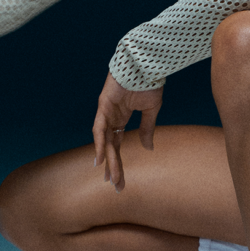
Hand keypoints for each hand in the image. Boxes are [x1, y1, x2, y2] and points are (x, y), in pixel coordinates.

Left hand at [91, 72, 162, 190]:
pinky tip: (100, 159)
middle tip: (115, 185)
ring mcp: (106, 112)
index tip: (121, 180)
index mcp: (122, 118)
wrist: (146, 64)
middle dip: (113, 167)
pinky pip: (99, 128)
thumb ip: (147, 129)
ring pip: (105, 141)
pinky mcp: (103, 105)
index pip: (117, 144)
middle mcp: (112, 117)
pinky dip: (98, 143)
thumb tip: (148, 148)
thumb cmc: (149, 82)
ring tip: (110, 177)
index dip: (118, 162)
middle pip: (110, 147)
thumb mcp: (151, 110)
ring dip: (107, 160)